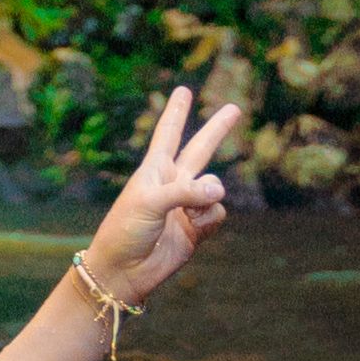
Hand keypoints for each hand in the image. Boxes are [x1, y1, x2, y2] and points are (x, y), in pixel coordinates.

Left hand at [91, 77, 243, 304]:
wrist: (124, 270)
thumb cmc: (125, 230)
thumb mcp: (149, 202)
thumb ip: (186, 192)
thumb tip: (220, 191)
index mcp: (154, 169)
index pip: (168, 133)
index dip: (176, 111)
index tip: (183, 90)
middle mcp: (173, 183)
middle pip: (200, 149)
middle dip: (217, 129)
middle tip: (235, 108)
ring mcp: (187, 205)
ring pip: (215, 187)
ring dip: (207, 197)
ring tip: (187, 213)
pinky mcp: (198, 228)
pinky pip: (217, 213)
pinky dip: (208, 219)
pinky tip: (193, 228)